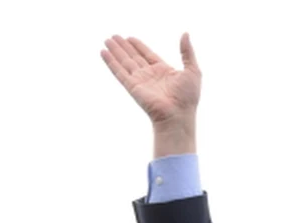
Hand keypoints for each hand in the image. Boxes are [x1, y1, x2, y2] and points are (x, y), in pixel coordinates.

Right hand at [101, 34, 201, 154]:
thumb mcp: (193, 70)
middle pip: (134, 57)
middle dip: (124, 47)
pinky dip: (111, 62)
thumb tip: (185, 33)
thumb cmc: (188, 97)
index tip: (129, 37)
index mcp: (164, 71)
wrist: (178, 115)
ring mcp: (140, 81)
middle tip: (114, 36)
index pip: (148, 55)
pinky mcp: (133, 87)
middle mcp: (150, 76)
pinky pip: (119, 72)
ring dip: (115, 51)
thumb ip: (187, 52)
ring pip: (124, 62)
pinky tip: (103, 52)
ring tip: (107, 40)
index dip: (138, 46)